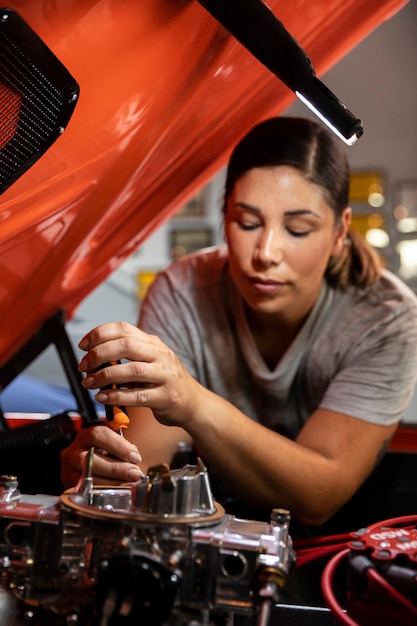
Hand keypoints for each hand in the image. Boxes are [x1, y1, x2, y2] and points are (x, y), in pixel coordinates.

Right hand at [60, 424, 143, 488]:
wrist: (92, 471)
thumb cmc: (107, 457)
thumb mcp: (115, 448)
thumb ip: (124, 450)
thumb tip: (134, 460)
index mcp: (86, 436)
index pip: (98, 435)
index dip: (118, 445)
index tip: (135, 457)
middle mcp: (73, 452)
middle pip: (90, 458)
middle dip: (115, 468)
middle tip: (134, 473)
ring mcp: (68, 470)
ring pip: (87, 477)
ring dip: (111, 482)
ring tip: (128, 484)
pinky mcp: (69, 487)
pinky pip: (84, 492)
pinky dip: (103, 493)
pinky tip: (117, 493)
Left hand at [77, 322, 199, 426]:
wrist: (193, 403)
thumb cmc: (166, 381)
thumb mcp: (150, 360)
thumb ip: (128, 354)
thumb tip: (94, 354)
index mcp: (153, 343)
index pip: (124, 329)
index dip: (100, 334)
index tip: (83, 345)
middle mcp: (161, 356)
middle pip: (127, 345)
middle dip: (99, 354)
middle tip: (84, 366)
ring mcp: (165, 376)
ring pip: (132, 370)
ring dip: (105, 376)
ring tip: (89, 382)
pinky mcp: (165, 397)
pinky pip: (138, 396)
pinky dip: (116, 396)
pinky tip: (103, 397)